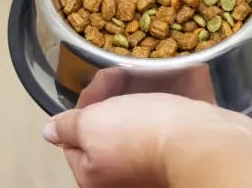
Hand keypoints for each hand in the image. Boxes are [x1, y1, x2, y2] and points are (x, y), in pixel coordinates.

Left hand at [42, 92, 251, 187]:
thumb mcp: (91, 125)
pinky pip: (164, 127)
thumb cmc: (141, 134)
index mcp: (93, 177)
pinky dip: (163, 106)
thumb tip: (49, 131)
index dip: (86, 104)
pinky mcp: (177, 155)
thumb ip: (67, 127)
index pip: (74, 137)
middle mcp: (121, 178)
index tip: (102, 81)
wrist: (203, 142)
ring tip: (144, 74)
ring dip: (137, 98)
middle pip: (105, 130)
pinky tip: (166, 85)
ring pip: (135, 125)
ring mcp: (150, 168)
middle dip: (111, 98)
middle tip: (121, 73)